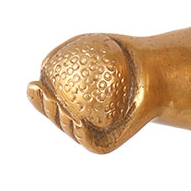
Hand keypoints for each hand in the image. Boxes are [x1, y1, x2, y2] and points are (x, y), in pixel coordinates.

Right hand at [27, 34, 144, 153]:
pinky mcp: (108, 144)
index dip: (35, 97)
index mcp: (72, 102)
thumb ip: (70, 49)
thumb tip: (43, 64)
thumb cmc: (127, 58)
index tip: (34, 83)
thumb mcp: (97, 45)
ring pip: (71, 131)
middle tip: (45, 94)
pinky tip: (78, 122)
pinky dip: (82, 135)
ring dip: (60, 121)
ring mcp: (93, 134)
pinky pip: (92, 143)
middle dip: (44, 109)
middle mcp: (80, 119)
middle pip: (56, 118)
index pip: (48, 101)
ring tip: (59, 107)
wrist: (157, 77)